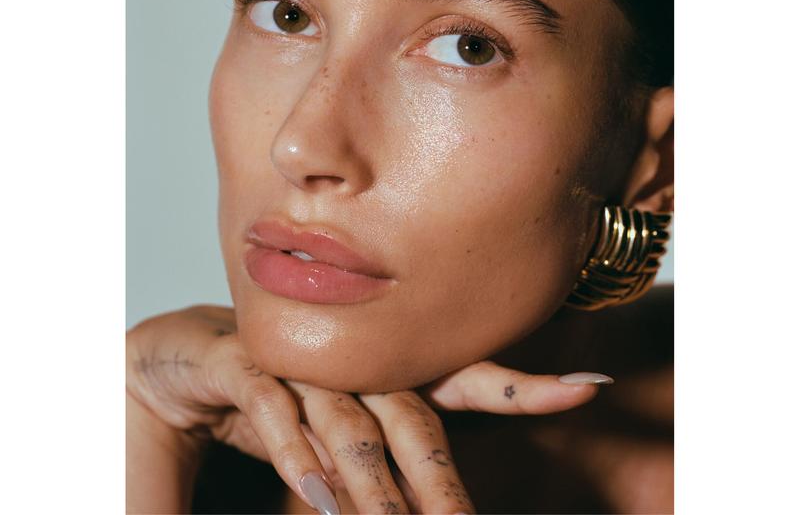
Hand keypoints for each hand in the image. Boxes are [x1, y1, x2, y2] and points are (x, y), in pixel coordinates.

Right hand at [127, 304, 605, 513]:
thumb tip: (433, 499)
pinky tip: (322, 496)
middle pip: (415, 421)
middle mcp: (353, 359)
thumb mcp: (347, 425)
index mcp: (387, 368)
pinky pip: (278, 413)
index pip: (464, 379)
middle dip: (447, 486)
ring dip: (377, 490)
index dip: (524, 384)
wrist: (195, 360)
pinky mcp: (247, 364)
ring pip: (353, 426)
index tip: (590, 387)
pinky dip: (300, 453)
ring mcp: (302, 358)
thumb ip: (392, 454)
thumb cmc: (290, 394)